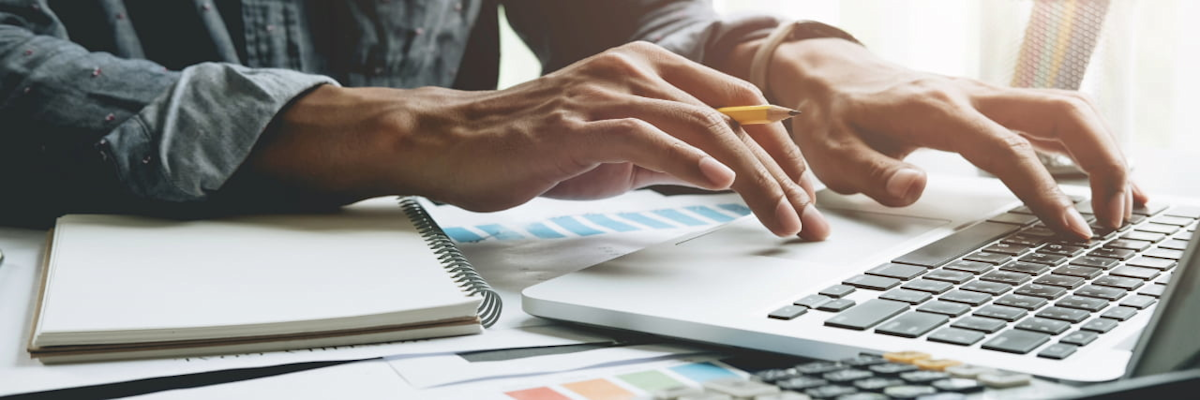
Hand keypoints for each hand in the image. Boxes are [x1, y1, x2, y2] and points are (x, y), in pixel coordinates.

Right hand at [251, 42, 829, 238]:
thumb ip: (665, 151)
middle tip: (809, 216)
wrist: (453, 142)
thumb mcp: (615, 147)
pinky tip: (721, 181)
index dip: (779, 148)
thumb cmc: (530, 146)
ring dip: (752, 177)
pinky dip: (689, 160)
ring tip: (784, 215)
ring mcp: (607, 93)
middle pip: (732, 117)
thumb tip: (720, 173)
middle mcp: (634, 71)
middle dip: (781, 171)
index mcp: (647, 71)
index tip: (804, 193)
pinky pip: (647, 138)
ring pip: (701, 128)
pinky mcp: (578, 123)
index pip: (737, 105)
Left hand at [764, 38, 1147, 238]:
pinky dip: (1088, 146)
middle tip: (1113, 219)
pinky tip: (1104, 180)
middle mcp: (973, 95)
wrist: (831, 79)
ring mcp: (988, 97)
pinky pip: (1054, 118)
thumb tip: (914, 188)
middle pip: (1063, 112)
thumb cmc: (833, 118)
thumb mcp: (834, 154)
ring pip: (1069, 109)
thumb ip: (873, 174)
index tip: (1069, 228)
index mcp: (937, 109)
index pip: (1008, 148)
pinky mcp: (993, 106)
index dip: (1044, 190)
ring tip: (1122, 207)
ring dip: (1105, 152)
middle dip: (1102, 162)